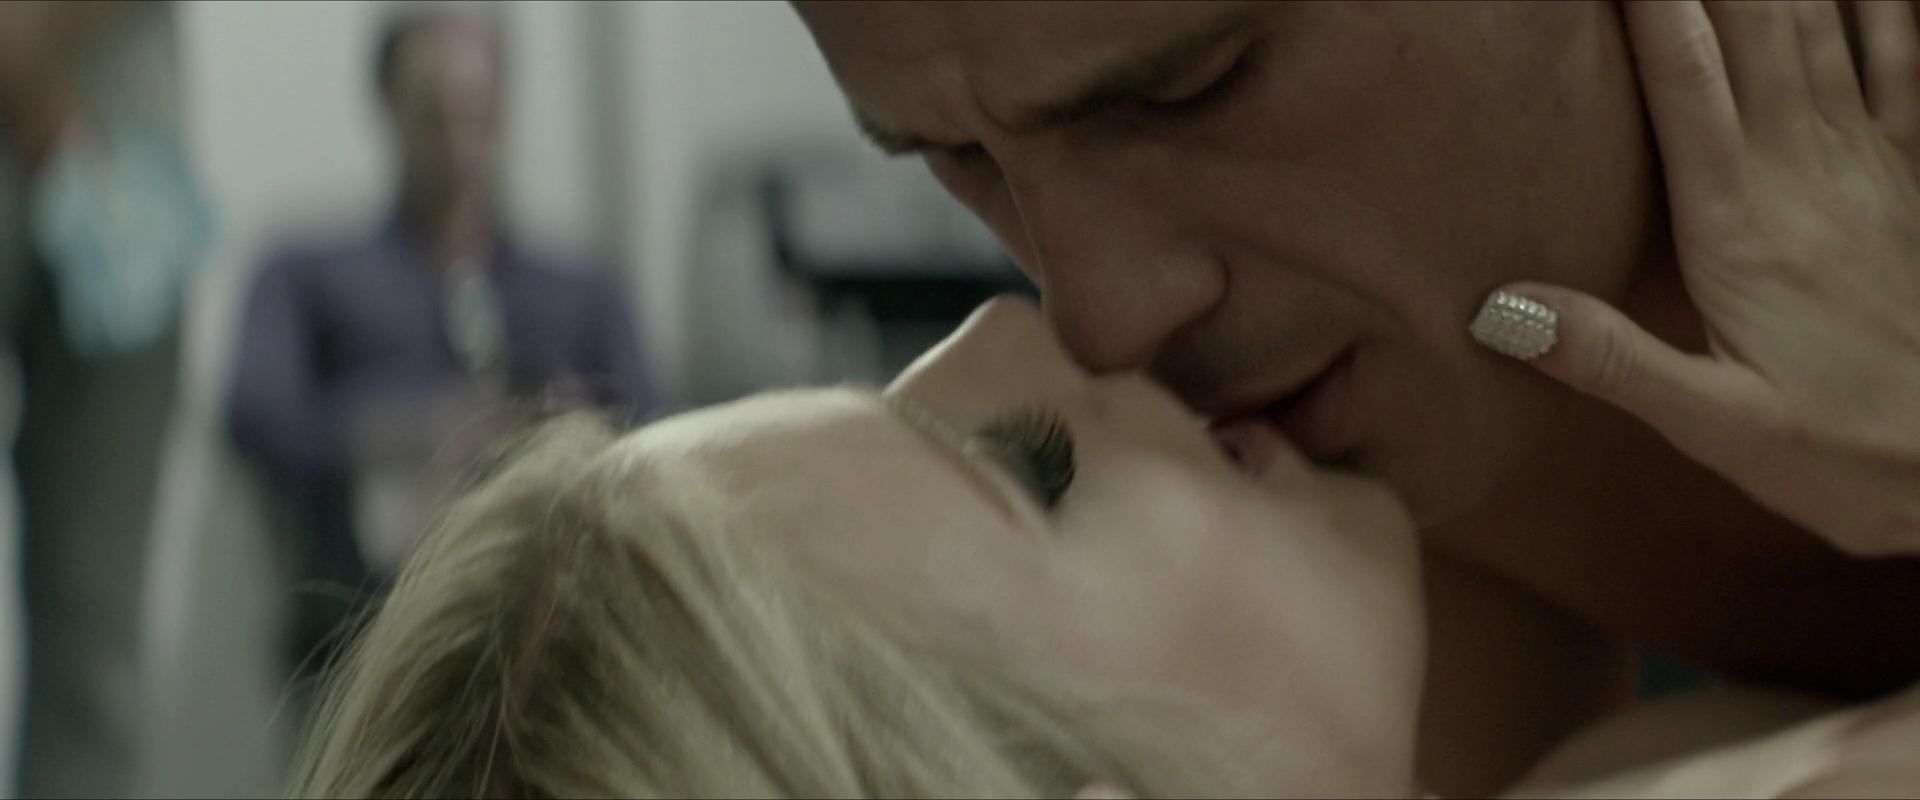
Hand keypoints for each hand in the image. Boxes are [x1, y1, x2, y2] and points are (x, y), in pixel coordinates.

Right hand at [1477, 1, 1919, 556]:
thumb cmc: (1841, 454)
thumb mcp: (1715, 426)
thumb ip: (1611, 359)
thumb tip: (1499, 308)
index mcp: (1740, 225)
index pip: (1685, 81)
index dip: (1650, 6)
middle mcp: (1805, 173)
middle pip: (1755, 28)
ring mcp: (1870, 164)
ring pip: (1824, 27)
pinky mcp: (1914, 174)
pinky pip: (1904, 60)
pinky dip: (1882, 5)